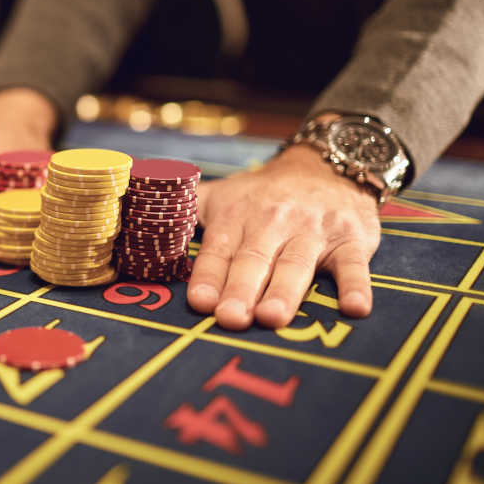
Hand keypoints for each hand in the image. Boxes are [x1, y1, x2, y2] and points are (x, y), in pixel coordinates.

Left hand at [186, 144, 381, 329]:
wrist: (328, 165)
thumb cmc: (263, 194)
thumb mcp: (220, 196)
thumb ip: (183, 213)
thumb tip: (128, 221)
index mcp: (237, 217)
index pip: (218, 250)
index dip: (208, 276)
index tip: (199, 302)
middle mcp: (273, 223)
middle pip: (254, 260)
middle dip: (240, 289)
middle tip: (230, 318)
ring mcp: (313, 232)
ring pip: (296, 263)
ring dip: (285, 291)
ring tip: (272, 318)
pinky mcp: (352, 240)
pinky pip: (354, 265)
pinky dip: (356, 286)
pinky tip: (354, 309)